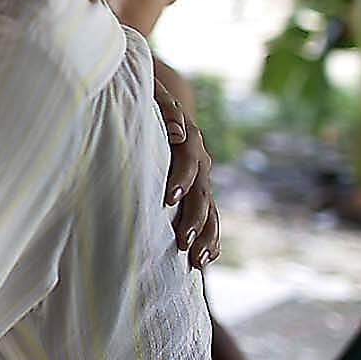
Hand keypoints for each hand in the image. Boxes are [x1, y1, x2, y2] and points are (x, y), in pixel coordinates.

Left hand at [153, 80, 219, 269]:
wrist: (166, 107)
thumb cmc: (149, 103)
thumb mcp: (154, 97)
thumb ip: (164, 108)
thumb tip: (176, 130)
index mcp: (188, 138)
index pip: (188, 159)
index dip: (181, 178)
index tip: (169, 199)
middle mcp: (200, 161)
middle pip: (202, 192)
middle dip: (194, 219)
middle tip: (184, 244)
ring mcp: (202, 178)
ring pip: (210, 209)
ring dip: (206, 236)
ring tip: (198, 262)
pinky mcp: (198, 192)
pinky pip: (210, 217)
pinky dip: (211, 238)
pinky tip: (208, 259)